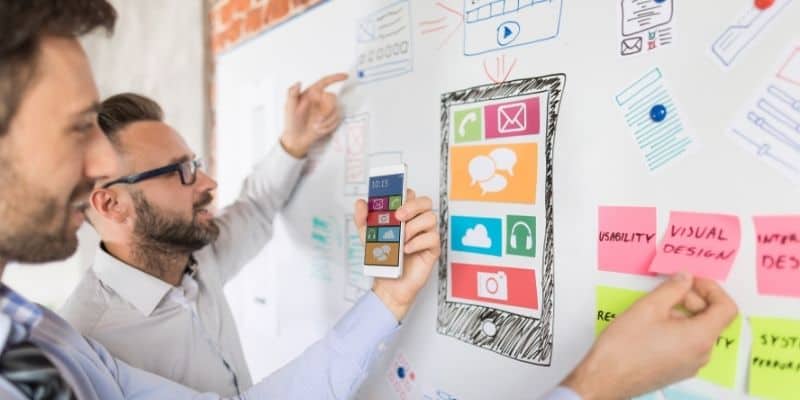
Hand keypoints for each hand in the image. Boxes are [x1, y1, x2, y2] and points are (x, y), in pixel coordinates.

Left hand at [280, 72, 347, 157]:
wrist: (297, 139)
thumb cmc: (291, 123)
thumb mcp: (289, 108)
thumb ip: (292, 94)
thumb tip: (298, 82)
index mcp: (311, 94)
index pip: (325, 82)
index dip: (335, 78)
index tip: (345, 76)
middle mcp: (320, 100)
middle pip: (333, 99)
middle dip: (327, 112)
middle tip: (318, 121)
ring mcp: (326, 109)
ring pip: (337, 110)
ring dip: (327, 121)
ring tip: (317, 127)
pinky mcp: (331, 118)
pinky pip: (337, 119)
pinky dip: (329, 126)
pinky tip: (320, 130)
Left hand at [353, 189, 439, 320]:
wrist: (387, 284)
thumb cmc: (382, 259)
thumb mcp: (367, 236)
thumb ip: (363, 219)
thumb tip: (360, 202)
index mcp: (404, 215)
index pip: (410, 195)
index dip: (404, 193)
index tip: (393, 198)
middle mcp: (417, 222)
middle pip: (425, 202)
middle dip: (412, 205)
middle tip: (398, 216)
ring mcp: (426, 234)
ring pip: (431, 218)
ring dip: (413, 226)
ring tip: (401, 239)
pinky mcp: (432, 249)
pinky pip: (432, 238)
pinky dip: (417, 242)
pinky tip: (406, 249)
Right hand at [561, 273, 737, 399]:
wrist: (605, 378)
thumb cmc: (624, 348)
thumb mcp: (648, 307)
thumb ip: (672, 288)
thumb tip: (685, 279)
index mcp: (699, 338)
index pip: (726, 308)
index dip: (712, 289)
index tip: (693, 281)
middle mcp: (701, 354)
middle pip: (711, 319)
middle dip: (693, 300)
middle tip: (668, 291)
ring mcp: (690, 365)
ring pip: (698, 331)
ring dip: (682, 314)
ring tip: (654, 309)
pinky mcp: (678, 370)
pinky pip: (687, 344)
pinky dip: (677, 328)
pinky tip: (652, 325)